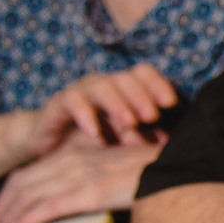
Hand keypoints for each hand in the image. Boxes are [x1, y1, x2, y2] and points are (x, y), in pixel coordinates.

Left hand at [0, 134, 164, 222]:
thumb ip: (94, 178)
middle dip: (3, 206)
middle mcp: (72, 160)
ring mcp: (80, 175)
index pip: (31, 171)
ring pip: (30, 195)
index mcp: (77, 152)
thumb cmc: (151, 168)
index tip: (2, 208)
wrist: (173, 166)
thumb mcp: (114, 166)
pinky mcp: (90, 191)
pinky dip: (29, 218)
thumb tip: (85, 197)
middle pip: (23, 182)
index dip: (11, 191)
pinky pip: (50, 206)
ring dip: (10, 215)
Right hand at [21, 62, 178, 162]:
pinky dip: (85, 116)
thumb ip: (147, 136)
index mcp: (124, 89)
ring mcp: (81, 92)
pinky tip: (96, 133)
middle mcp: (104, 85)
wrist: (50, 148)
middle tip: (152, 116)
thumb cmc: (96, 143)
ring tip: (130, 123)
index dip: (158, 84)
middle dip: (142, 95)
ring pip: (101, 86)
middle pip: (126, 78)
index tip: (172, 103)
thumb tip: (173, 142)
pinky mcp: (58, 105)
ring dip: (118, 103)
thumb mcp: (125, 141)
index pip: (144, 74)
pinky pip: (72, 102)